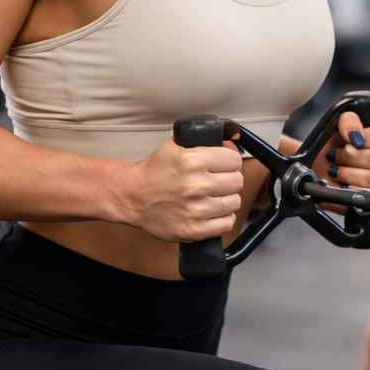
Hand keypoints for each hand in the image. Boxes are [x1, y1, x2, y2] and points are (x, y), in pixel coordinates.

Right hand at [112, 137, 244, 242]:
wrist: (131, 196)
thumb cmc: (153, 171)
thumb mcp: (175, 144)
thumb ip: (204, 139)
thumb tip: (232, 142)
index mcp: (194, 160)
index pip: (235, 160)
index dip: (230, 161)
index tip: (224, 165)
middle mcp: (197, 185)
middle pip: (238, 181)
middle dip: (229, 179)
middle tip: (217, 181)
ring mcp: (196, 210)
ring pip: (235, 202)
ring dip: (227, 199)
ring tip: (213, 196)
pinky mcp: (194, 230)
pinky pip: (227, 223)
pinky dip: (223, 218)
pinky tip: (211, 211)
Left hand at [311, 111, 369, 194]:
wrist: (327, 169)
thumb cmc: (339, 148)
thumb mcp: (341, 126)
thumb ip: (350, 121)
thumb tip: (354, 134)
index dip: (363, 139)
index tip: (347, 141)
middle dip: (351, 158)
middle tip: (335, 156)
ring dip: (349, 174)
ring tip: (336, 170)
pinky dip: (353, 191)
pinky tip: (344, 185)